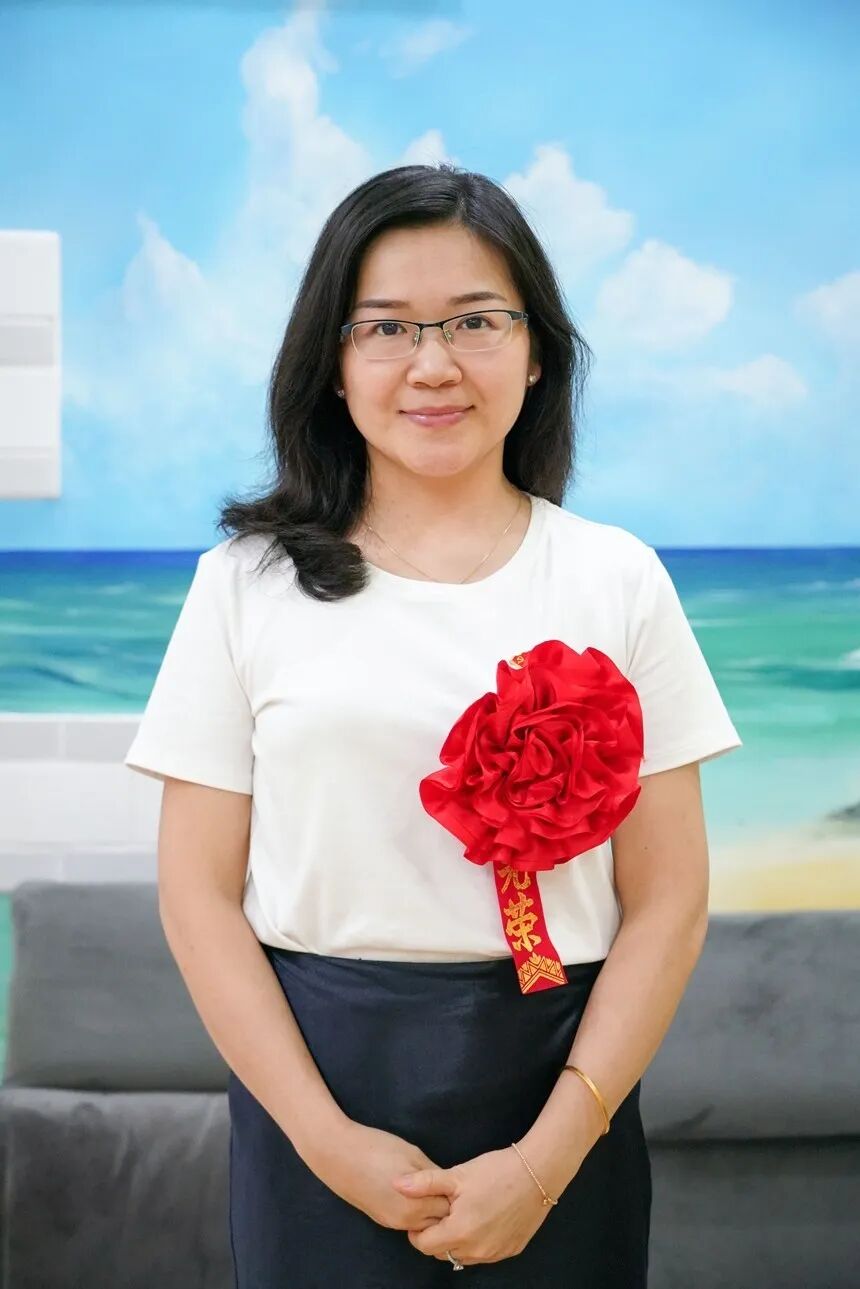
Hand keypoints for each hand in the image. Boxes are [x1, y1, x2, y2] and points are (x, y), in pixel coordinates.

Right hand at [309, 1120, 451, 1231]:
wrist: (338, 1154)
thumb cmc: (377, 1148)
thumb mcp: (413, 1155)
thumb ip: (433, 1175)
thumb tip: (448, 1185)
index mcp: (416, 1205)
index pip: (449, 1208)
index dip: (453, 1192)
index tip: (454, 1178)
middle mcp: (406, 1221)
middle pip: (438, 1220)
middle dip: (444, 1204)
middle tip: (443, 1182)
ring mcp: (392, 1223)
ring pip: (424, 1223)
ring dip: (430, 1209)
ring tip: (427, 1186)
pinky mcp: (382, 1220)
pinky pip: (409, 1221)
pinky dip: (416, 1211)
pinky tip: (412, 1192)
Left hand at [392, 1145, 558, 1265]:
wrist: (538, 1173)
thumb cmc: (496, 1171)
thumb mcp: (457, 1175)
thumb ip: (424, 1183)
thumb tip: (396, 1184)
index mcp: (459, 1232)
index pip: (423, 1244)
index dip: (418, 1229)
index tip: (423, 1211)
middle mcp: (476, 1250)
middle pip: (442, 1252)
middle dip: (436, 1234)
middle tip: (443, 1209)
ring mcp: (495, 1254)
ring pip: (462, 1255)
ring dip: (456, 1239)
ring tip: (462, 1211)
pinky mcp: (510, 1250)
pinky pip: (483, 1253)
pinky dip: (476, 1240)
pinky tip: (482, 1217)